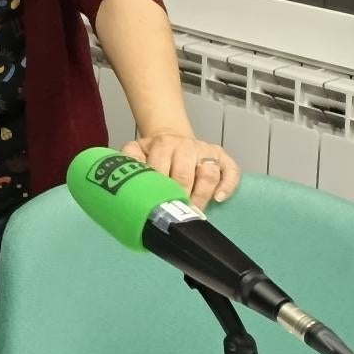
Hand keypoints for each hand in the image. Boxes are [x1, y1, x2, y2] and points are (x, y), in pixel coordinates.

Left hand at [124, 131, 239, 208]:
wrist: (171, 138)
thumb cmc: (154, 153)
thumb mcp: (136, 151)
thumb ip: (129, 161)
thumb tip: (122, 179)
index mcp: (162, 144)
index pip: (162, 169)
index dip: (160, 191)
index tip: (158, 208)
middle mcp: (186, 145)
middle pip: (185, 175)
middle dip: (181, 198)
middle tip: (178, 215)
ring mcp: (206, 150)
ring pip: (208, 174)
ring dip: (202, 196)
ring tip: (195, 212)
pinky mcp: (222, 156)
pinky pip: (231, 171)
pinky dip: (228, 185)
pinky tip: (219, 199)